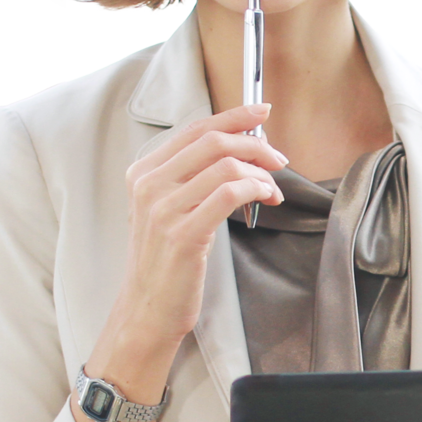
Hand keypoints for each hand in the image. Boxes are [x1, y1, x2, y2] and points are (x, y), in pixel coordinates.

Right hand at [121, 103, 285, 344]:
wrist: (148, 308)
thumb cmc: (164, 260)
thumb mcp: (166, 209)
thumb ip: (191, 176)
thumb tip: (239, 146)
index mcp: (144, 173)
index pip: (195, 130)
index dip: (233, 116)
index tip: (261, 113)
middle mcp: (149, 186)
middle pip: (213, 142)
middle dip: (255, 144)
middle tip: (277, 159)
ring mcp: (163, 210)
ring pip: (225, 166)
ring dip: (260, 173)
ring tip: (271, 189)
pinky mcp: (183, 235)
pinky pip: (229, 194)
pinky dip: (255, 189)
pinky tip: (263, 197)